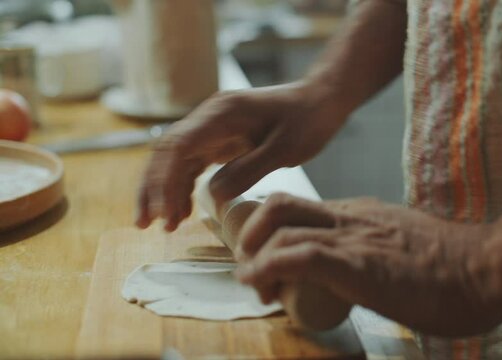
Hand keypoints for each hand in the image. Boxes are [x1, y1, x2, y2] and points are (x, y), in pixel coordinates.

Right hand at [136, 82, 348, 230]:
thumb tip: (214, 195)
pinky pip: (193, 164)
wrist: (319, 101)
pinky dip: (184, 187)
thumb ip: (250, 169)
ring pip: (175, 160)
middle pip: (167, 153)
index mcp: (222, 113)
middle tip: (144, 224)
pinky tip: (182, 211)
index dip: (164, 180)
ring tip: (162, 225)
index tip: (162, 212)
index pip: (178, 146)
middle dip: (152, 188)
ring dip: (164, 191)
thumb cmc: (307, 119)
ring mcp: (212, 128)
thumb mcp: (285, 148)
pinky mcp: (220, 139)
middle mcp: (210, 118)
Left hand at [235, 193, 501, 335]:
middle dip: (251, 232)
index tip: (264, 258)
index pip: (302, 208)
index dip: (271, 229)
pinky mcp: (356, 262)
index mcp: (362, 215)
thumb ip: (381, 252)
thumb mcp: (405, 250)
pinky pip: (297, 255)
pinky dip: (267, 268)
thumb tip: (363, 272)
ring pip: (280, 225)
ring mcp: (352, 237)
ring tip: (255, 285)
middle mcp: (350, 218)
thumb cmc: (455, 269)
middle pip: (280, 203)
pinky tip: (261, 286)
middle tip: (251, 266)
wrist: (488, 268)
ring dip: (253, 256)